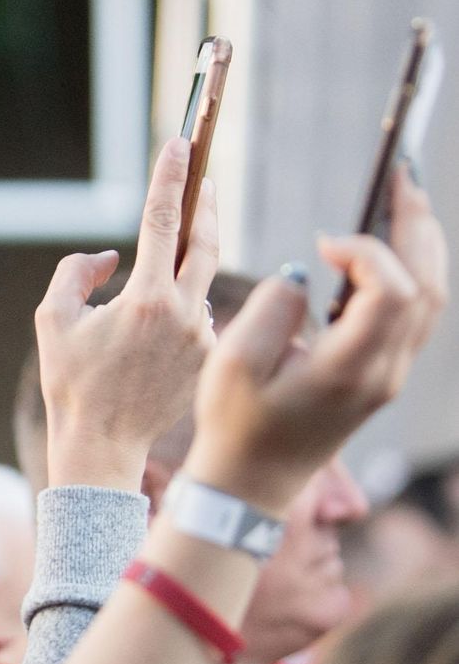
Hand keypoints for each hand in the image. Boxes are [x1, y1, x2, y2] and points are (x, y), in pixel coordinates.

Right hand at [33, 135, 224, 490]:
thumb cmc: (70, 384)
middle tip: (205, 176)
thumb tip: (113, 255)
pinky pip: (198, 317)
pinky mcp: (210, 355)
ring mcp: (202, 335)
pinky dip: (179, 311)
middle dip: (206, 203)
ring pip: (197, 284)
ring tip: (152, 288)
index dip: (170, 177)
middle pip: (204, 241)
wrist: (102, 445)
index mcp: (144, 299)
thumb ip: (76, 273)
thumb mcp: (52, 322)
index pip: (162, 221)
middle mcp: (183, 312)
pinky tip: (152, 338)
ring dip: (180, 273)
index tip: (180, 144)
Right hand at [186, 167, 447, 511]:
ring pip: (431, 298)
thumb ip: (273, 308)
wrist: (248, 485)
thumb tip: (302, 273)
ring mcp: (388, 376)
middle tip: (398, 177)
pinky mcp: (380, 376)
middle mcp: (383, 371)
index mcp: (351, 369)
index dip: (367, 252)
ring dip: (421, 244)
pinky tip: (389, 247)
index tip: (324, 243)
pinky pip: (415, 314)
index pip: (391, 290)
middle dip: (415, 226)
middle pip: (429, 285)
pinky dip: (411, 271)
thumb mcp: (235, 365)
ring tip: (401, 201)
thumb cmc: (233, 427)